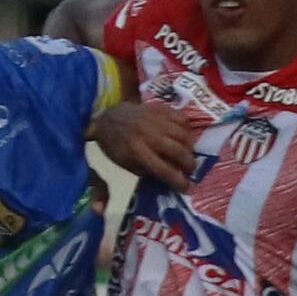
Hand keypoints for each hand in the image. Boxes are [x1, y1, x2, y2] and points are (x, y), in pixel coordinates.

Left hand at [90, 90, 205, 187]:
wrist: (106, 119)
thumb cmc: (116, 146)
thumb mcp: (126, 164)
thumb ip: (148, 172)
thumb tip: (172, 180)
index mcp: (137, 151)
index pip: (164, 170)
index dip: (179, 181)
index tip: (187, 187)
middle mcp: (148, 134)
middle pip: (178, 151)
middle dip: (189, 164)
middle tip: (190, 169)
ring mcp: (155, 119)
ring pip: (184, 135)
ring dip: (190, 147)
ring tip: (186, 153)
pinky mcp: (159, 108)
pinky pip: (182, 118)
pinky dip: (186, 129)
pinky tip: (183, 136)